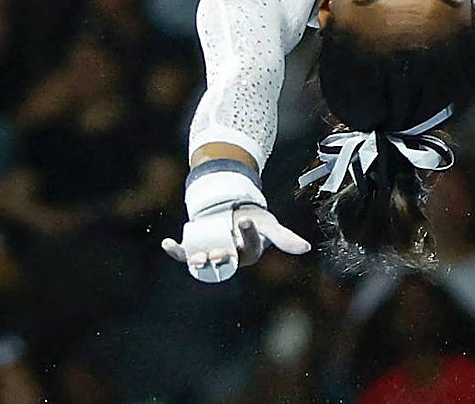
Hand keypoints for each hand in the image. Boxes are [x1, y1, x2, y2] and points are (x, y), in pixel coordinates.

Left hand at [161, 204, 309, 283]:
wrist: (231, 211)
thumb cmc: (252, 220)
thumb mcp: (268, 225)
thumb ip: (285, 237)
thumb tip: (307, 248)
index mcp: (247, 255)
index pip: (249, 247)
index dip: (247, 235)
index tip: (245, 220)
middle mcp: (228, 258)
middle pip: (224, 260)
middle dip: (220, 257)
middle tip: (217, 252)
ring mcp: (209, 253)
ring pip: (203, 262)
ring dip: (197, 261)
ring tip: (195, 258)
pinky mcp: (194, 249)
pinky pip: (183, 254)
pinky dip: (175, 250)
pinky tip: (167, 243)